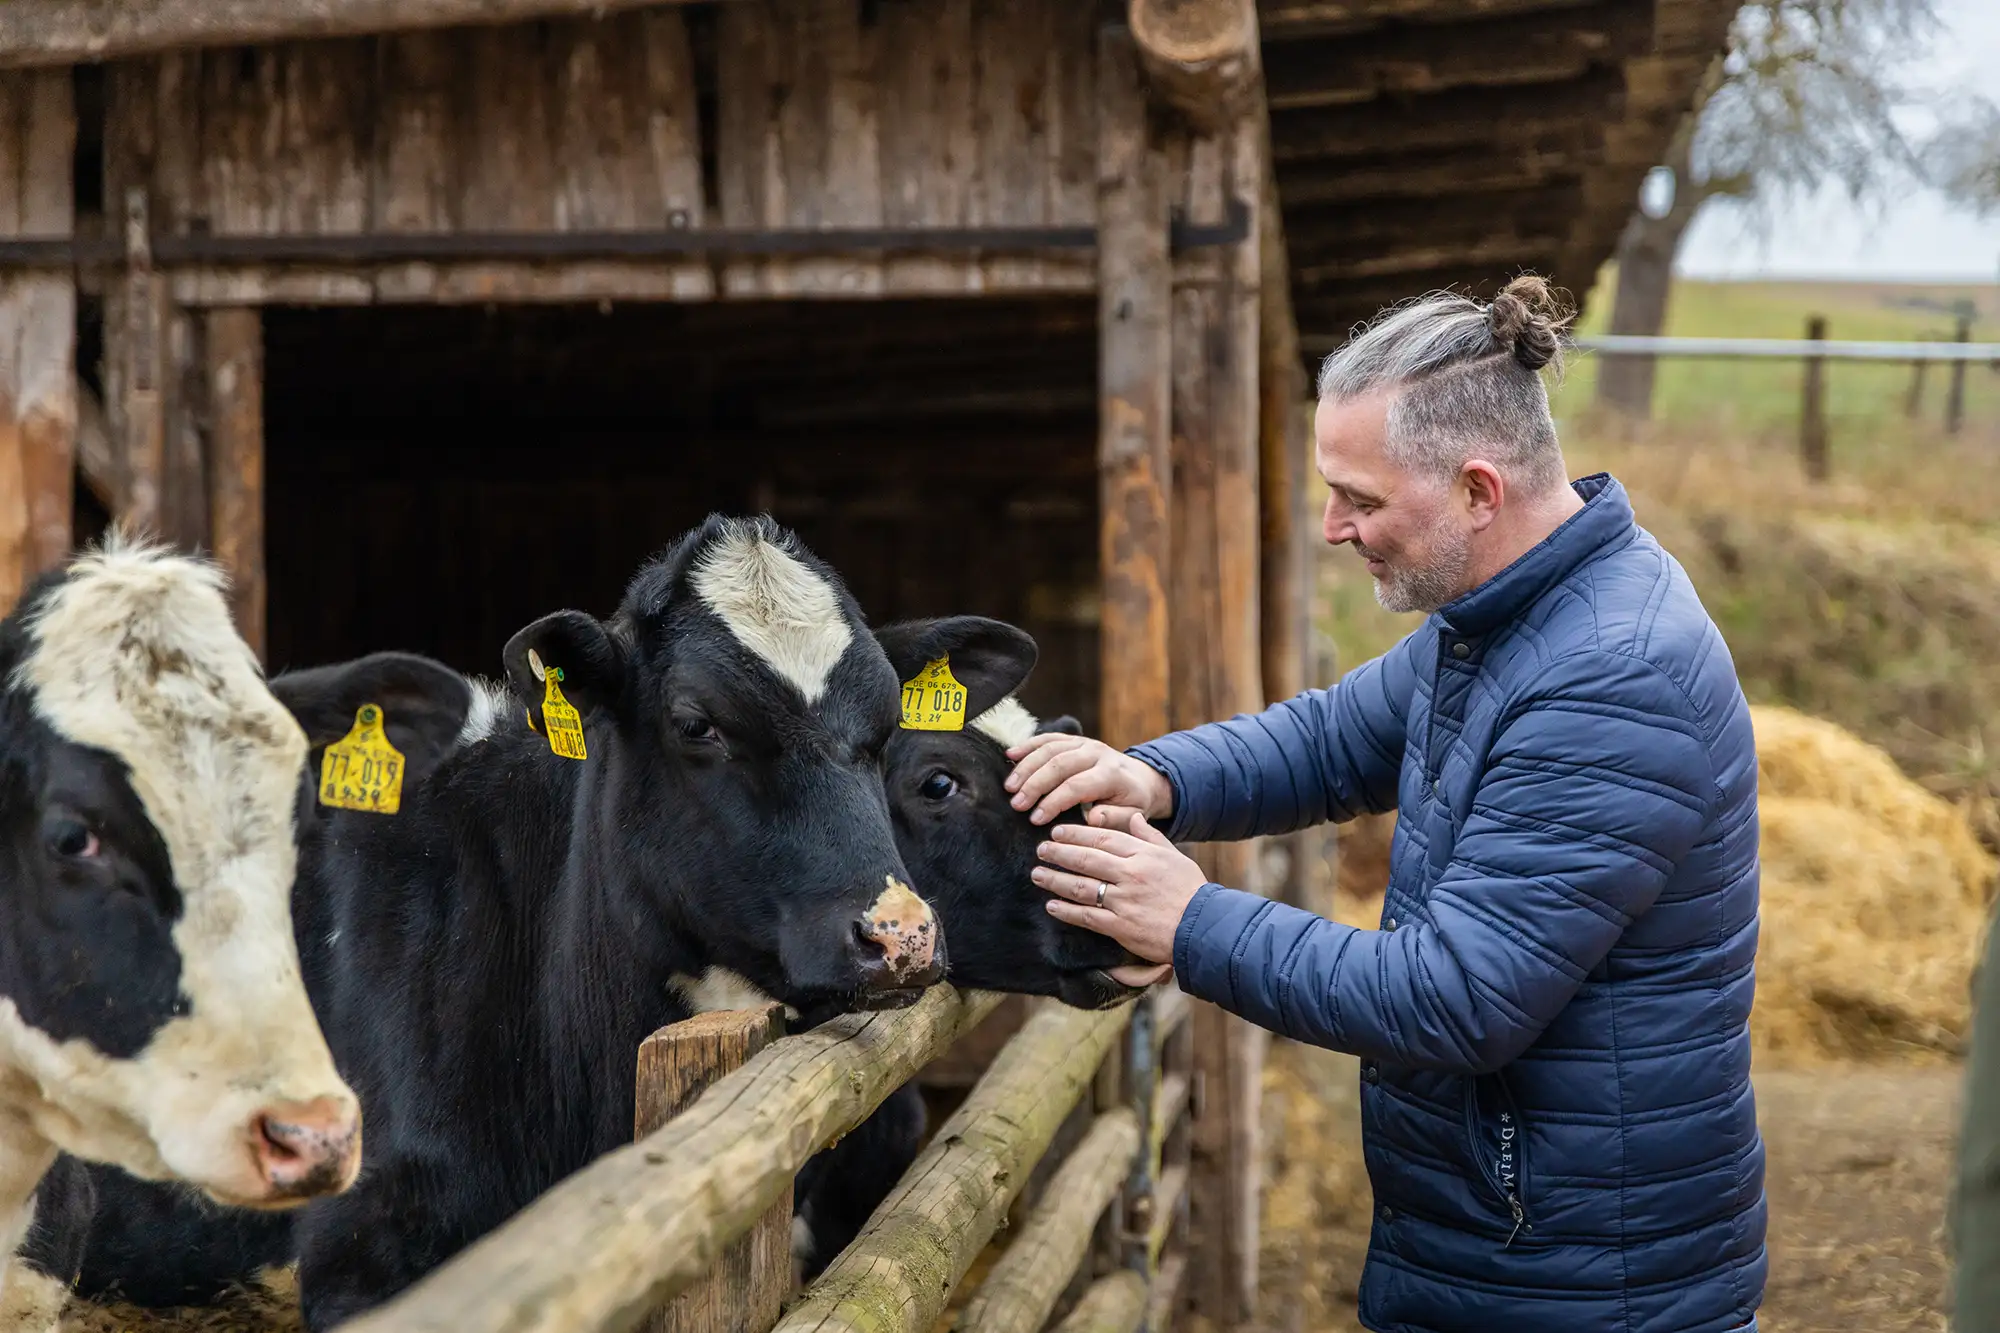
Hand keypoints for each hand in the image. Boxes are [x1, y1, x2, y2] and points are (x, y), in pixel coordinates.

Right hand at [1004, 733, 1173, 826]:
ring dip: (1026, 767)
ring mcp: (1084, 743)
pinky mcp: (1074, 739)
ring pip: (1050, 749)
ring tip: (1009, 787)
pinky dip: (1028, 745)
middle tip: (1016, 804)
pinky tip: (1009, 755)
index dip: (1053, 802)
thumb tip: (1092, 817)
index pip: (1076, 785)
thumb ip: (1115, 819)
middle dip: (1034, 784)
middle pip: (1059, 764)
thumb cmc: (1132, 803)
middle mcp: (1097, 753)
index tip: (1035, 819)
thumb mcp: (1132, 816)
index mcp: (1111, 774)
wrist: (1140, 779)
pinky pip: (1048, 738)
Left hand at [1032, 805, 1206, 985]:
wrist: (1203, 927)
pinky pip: (1087, 916)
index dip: (1076, 833)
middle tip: (1041, 850)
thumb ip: (1150, 835)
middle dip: (1059, 853)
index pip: (1102, 837)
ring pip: (1082, 886)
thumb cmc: (1190, 890)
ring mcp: (1124, 901)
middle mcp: (1131, 874)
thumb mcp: (1174, 855)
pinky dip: (1067, 910)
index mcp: (1143, 854)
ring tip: (1038, 874)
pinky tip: (1052, 905)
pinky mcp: (1121, 926)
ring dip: (1056, 879)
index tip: (1057, 832)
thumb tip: (1133, 816)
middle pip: (1086, 859)